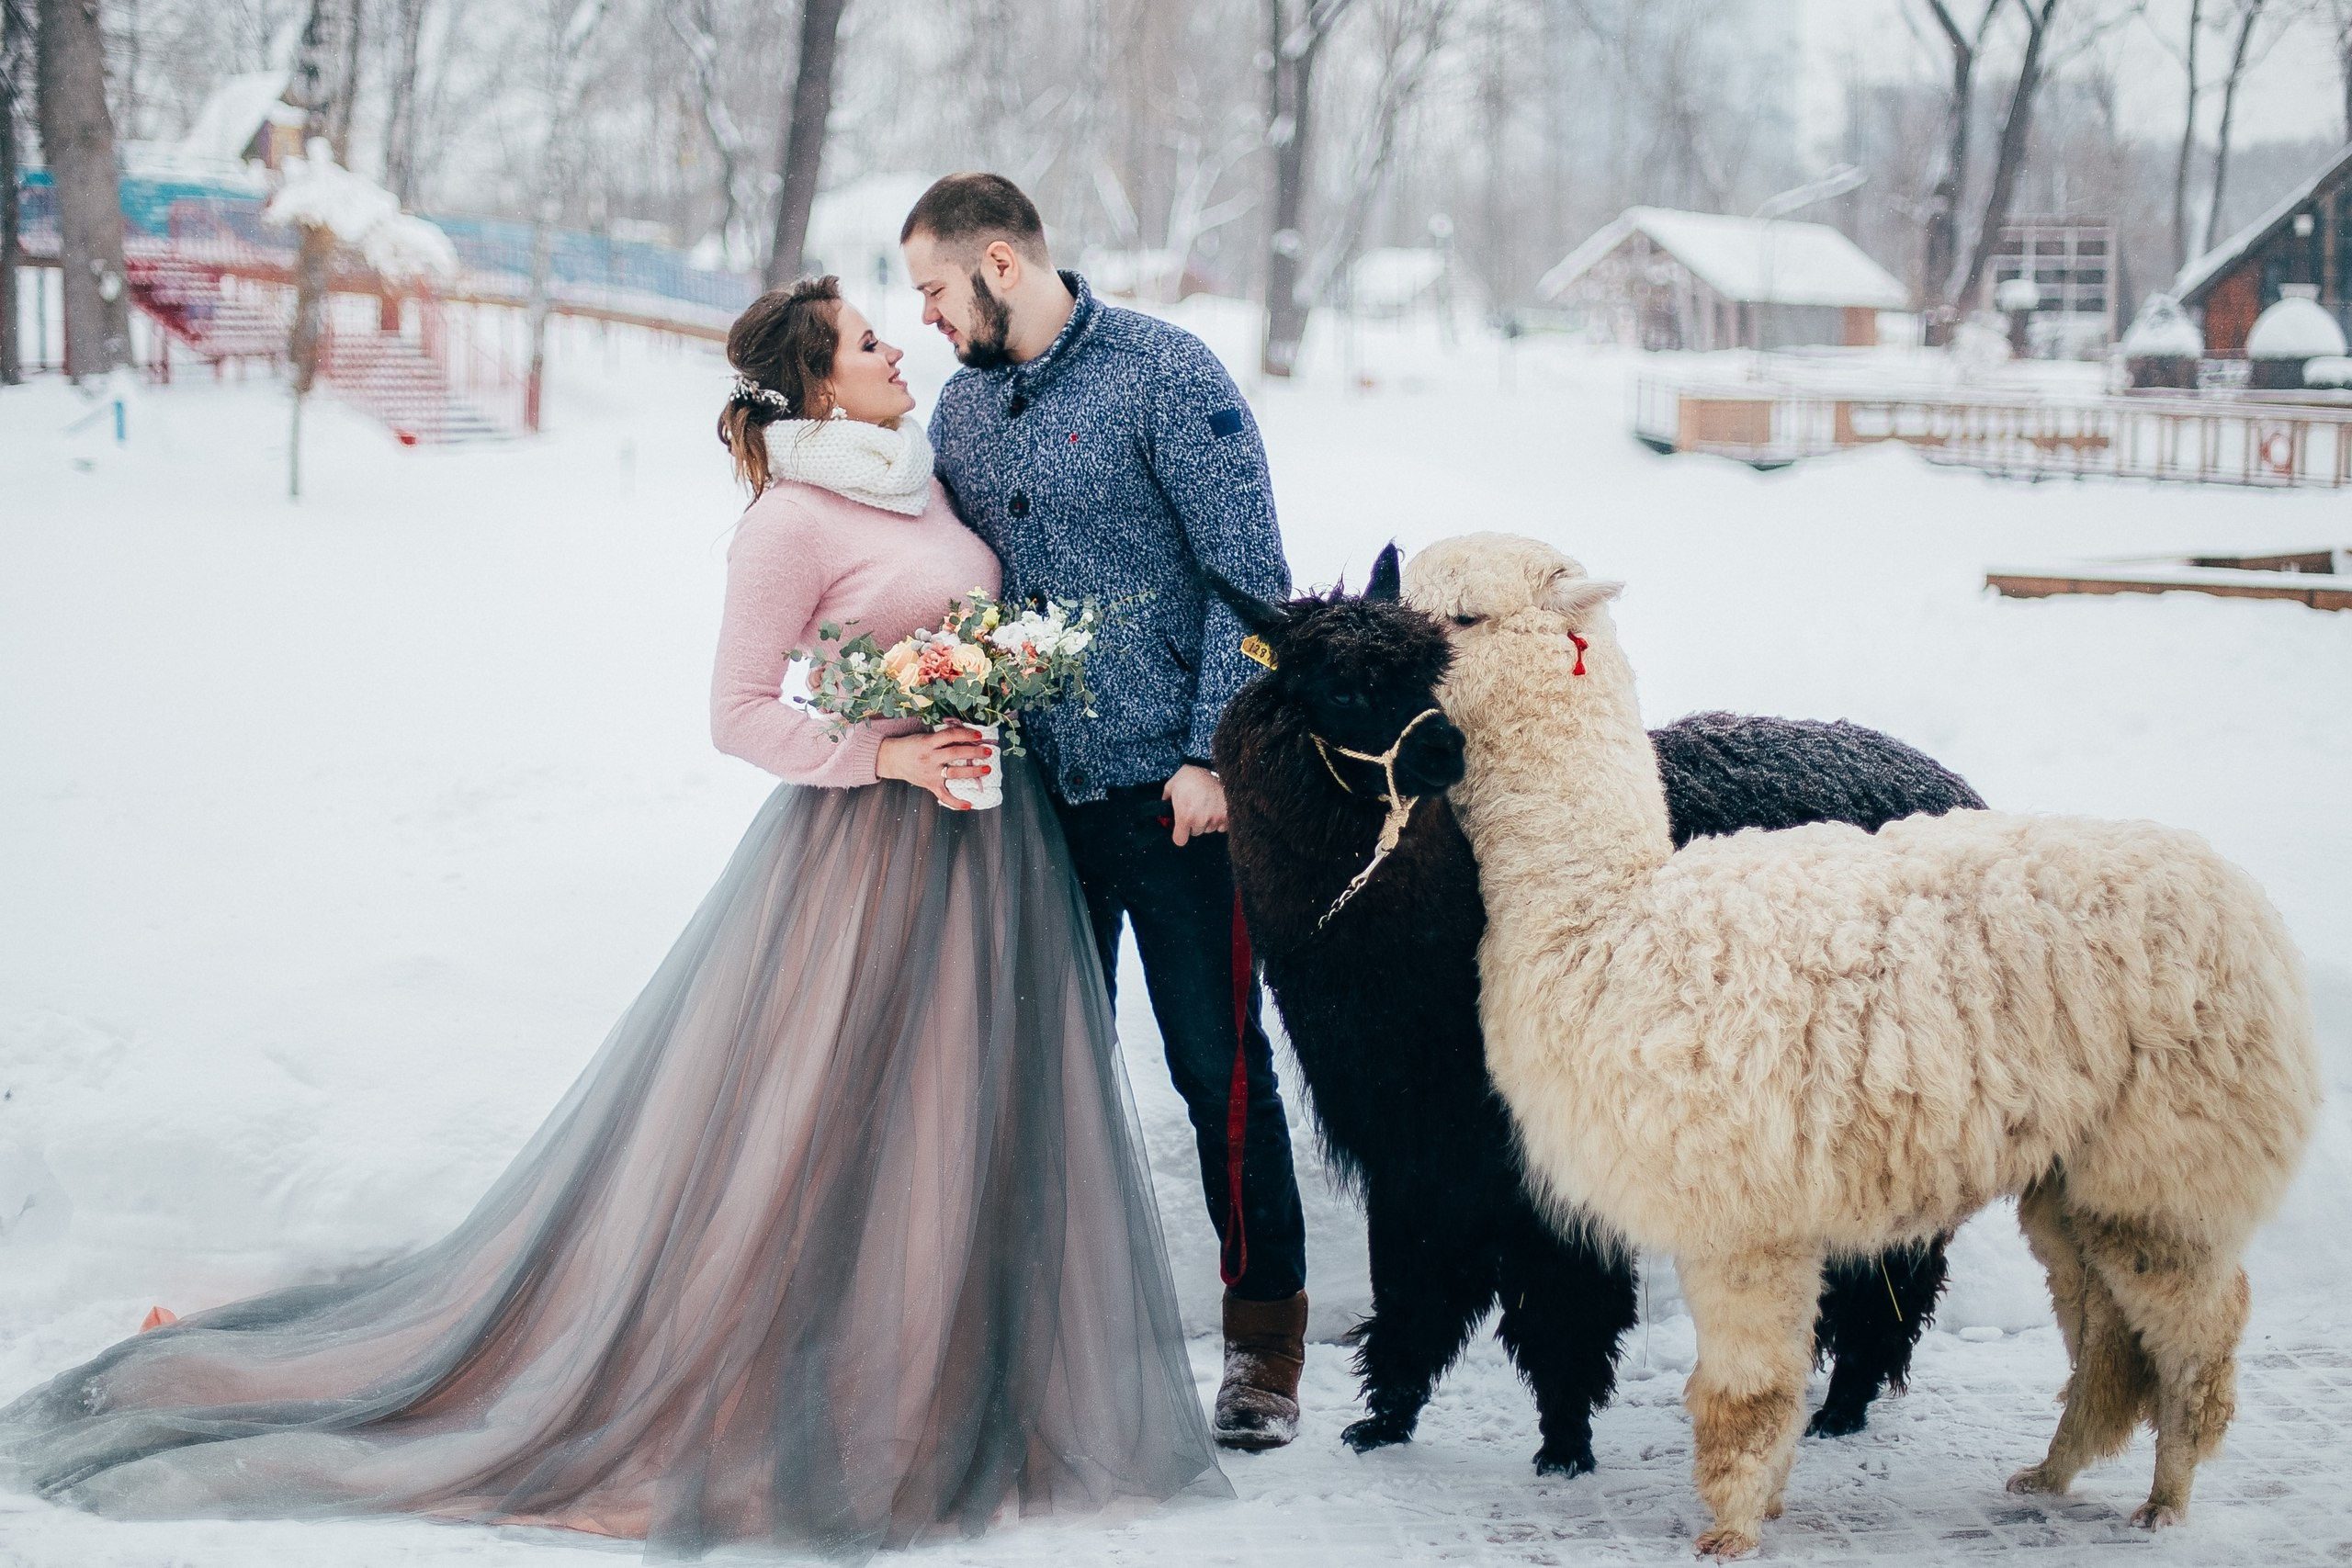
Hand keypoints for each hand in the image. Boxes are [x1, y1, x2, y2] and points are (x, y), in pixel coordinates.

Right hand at [877, 727, 992, 808]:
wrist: (892, 758)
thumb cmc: (911, 745)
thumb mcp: (925, 736)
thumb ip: (942, 738)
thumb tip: (967, 737)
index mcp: (928, 742)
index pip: (950, 735)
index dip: (966, 734)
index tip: (979, 735)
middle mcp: (929, 758)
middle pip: (955, 753)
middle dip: (974, 752)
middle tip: (988, 751)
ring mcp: (930, 773)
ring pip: (954, 773)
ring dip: (972, 772)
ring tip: (986, 769)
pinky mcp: (930, 785)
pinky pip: (944, 796)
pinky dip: (957, 802)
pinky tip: (970, 804)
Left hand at [1162, 764, 1225, 845]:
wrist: (1220, 770)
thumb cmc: (1194, 776)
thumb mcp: (1174, 782)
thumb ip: (1166, 795)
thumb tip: (1163, 802)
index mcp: (1184, 816)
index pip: (1180, 840)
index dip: (1180, 834)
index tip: (1181, 828)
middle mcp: (1200, 821)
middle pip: (1195, 832)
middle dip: (1194, 824)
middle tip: (1196, 809)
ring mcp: (1215, 820)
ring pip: (1209, 829)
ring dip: (1207, 821)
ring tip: (1207, 804)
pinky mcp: (1227, 818)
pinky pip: (1222, 826)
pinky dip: (1220, 820)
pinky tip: (1217, 807)